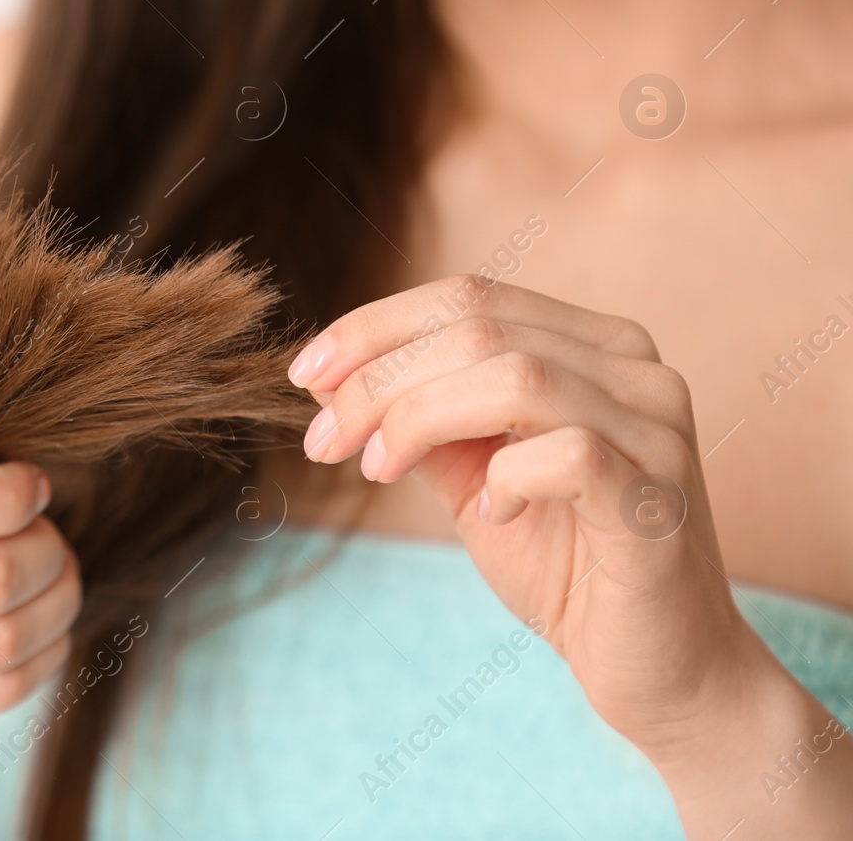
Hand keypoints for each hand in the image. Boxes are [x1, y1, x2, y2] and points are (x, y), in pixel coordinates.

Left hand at [287, 275, 774, 759]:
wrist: (656, 667)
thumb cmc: (564, 563)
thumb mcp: (472, 476)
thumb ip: (419, 420)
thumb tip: (327, 378)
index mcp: (591, 345)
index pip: (468, 297)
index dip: (374, 327)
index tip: (304, 375)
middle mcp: (634, 367)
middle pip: (477, 329)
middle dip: (377, 380)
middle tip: (322, 440)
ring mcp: (655, 427)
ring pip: (514, 376)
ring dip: (417, 418)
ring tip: (377, 468)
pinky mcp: (659, 494)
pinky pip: (568, 452)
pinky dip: (505, 477)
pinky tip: (491, 515)